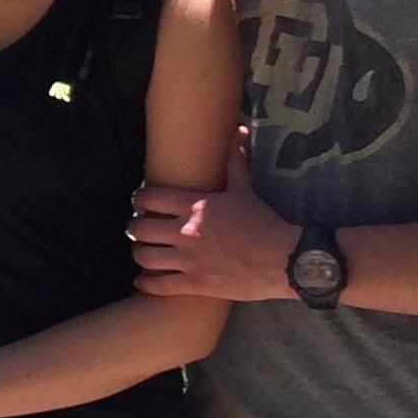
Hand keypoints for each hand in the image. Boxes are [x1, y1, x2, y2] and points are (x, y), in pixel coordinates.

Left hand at [128, 136, 299, 301]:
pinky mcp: (196, 283)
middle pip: (139, 229)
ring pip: (144, 257)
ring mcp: (189, 259)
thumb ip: (234, 162)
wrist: (282, 258)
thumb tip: (238, 131)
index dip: (139, 200)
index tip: (140, 202)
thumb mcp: (244, 189)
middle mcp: (185, 231)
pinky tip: (142, 281)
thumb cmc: (263, 222)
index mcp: (194, 206)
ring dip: (139, 254)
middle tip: (138, 229)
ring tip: (142, 253)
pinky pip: (159, 285)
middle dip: (135, 229)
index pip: (150, 198)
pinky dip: (146, 284)